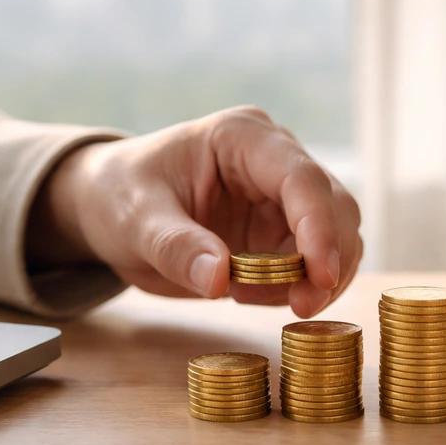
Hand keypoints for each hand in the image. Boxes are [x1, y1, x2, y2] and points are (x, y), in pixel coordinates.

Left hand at [27, 106, 362, 317]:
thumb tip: (219, 279)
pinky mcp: (281, 227)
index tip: (320, 276)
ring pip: (337, 234)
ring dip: (317, 277)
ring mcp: (282, 194)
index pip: (301, 178)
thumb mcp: (135, 220)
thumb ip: (176, 247)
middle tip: (303, 307)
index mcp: (242, 137)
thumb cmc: (119, 194)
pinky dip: (299, 285)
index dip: (319, 227)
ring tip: (252, 298)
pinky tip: (252, 295)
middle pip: (334, 205)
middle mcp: (275, 158)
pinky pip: (313, 260)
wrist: (108, 205)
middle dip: (329, 258)